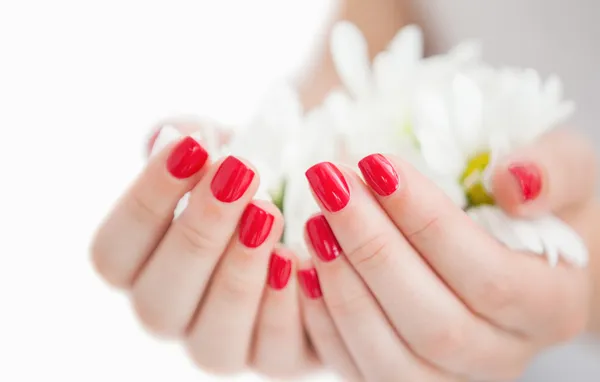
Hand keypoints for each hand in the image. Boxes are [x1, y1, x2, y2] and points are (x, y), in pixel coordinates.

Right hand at [91, 122, 315, 377]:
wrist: (309, 205)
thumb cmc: (252, 178)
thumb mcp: (221, 150)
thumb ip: (188, 143)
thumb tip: (170, 136)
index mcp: (141, 268)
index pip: (113, 254)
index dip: (146, 201)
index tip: (193, 147)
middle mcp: (173, 314)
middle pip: (156, 304)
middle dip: (198, 235)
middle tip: (239, 175)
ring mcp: (222, 343)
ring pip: (211, 344)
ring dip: (237, 275)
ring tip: (267, 213)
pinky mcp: (276, 356)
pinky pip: (273, 355)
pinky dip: (284, 309)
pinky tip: (298, 260)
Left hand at [297, 129, 594, 380]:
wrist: (525, 255)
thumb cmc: (540, 207)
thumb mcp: (567, 169)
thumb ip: (553, 171)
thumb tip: (513, 183)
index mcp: (550, 304)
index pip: (487, 275)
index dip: (426, 220)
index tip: (375, 164)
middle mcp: (503, 355)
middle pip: (433, 323)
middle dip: (372, 248)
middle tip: (330, 183)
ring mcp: (451, 376)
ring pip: (390, 359)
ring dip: (343, 286)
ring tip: (313, 221)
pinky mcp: (406, 376)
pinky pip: (358, 369)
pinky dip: (324, 323)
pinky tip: (302, 268)